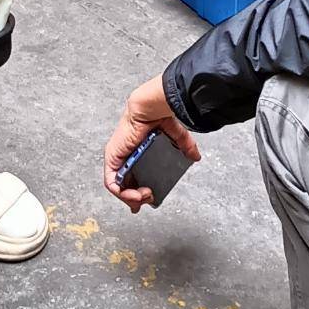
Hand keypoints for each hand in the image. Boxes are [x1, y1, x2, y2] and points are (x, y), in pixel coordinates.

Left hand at [103, 77, 201, 211]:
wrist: (147, 109)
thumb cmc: (155, 116)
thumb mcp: (175, 136)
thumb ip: (185, 146)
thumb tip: (195, 157)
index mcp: (136, 152)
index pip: (133, 176)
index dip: (137, 192)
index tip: (147, 199)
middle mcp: (124, 157)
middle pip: (125, 185)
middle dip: (136, 199)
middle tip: (150, 198)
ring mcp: (117, 158)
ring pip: (118, 187)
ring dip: (131, 198)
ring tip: (146, 196)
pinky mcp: (112, 159)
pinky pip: (112, 183)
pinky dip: (123, 193)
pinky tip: (136, 195)